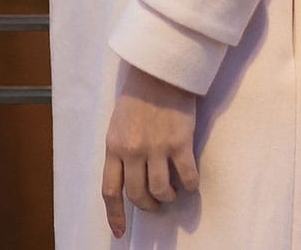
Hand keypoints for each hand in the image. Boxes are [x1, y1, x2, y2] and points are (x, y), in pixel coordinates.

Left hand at [100, 64, 200, 236]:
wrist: (160, 69)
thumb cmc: (138, 94)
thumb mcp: (119, 123)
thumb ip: (122, 149)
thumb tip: (130, 176)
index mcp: (113, 146)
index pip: (110, 189)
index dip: (115, 214)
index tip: (119, 231)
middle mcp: (133, 150)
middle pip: (138, 195)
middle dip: (148, 206)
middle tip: (157, 203)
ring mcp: (157, 148)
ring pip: (162, 191)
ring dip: (169, 197)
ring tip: (173, 193)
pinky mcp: (180, 143)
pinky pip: (186, 177)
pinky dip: (189, 186)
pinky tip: (190, 182)